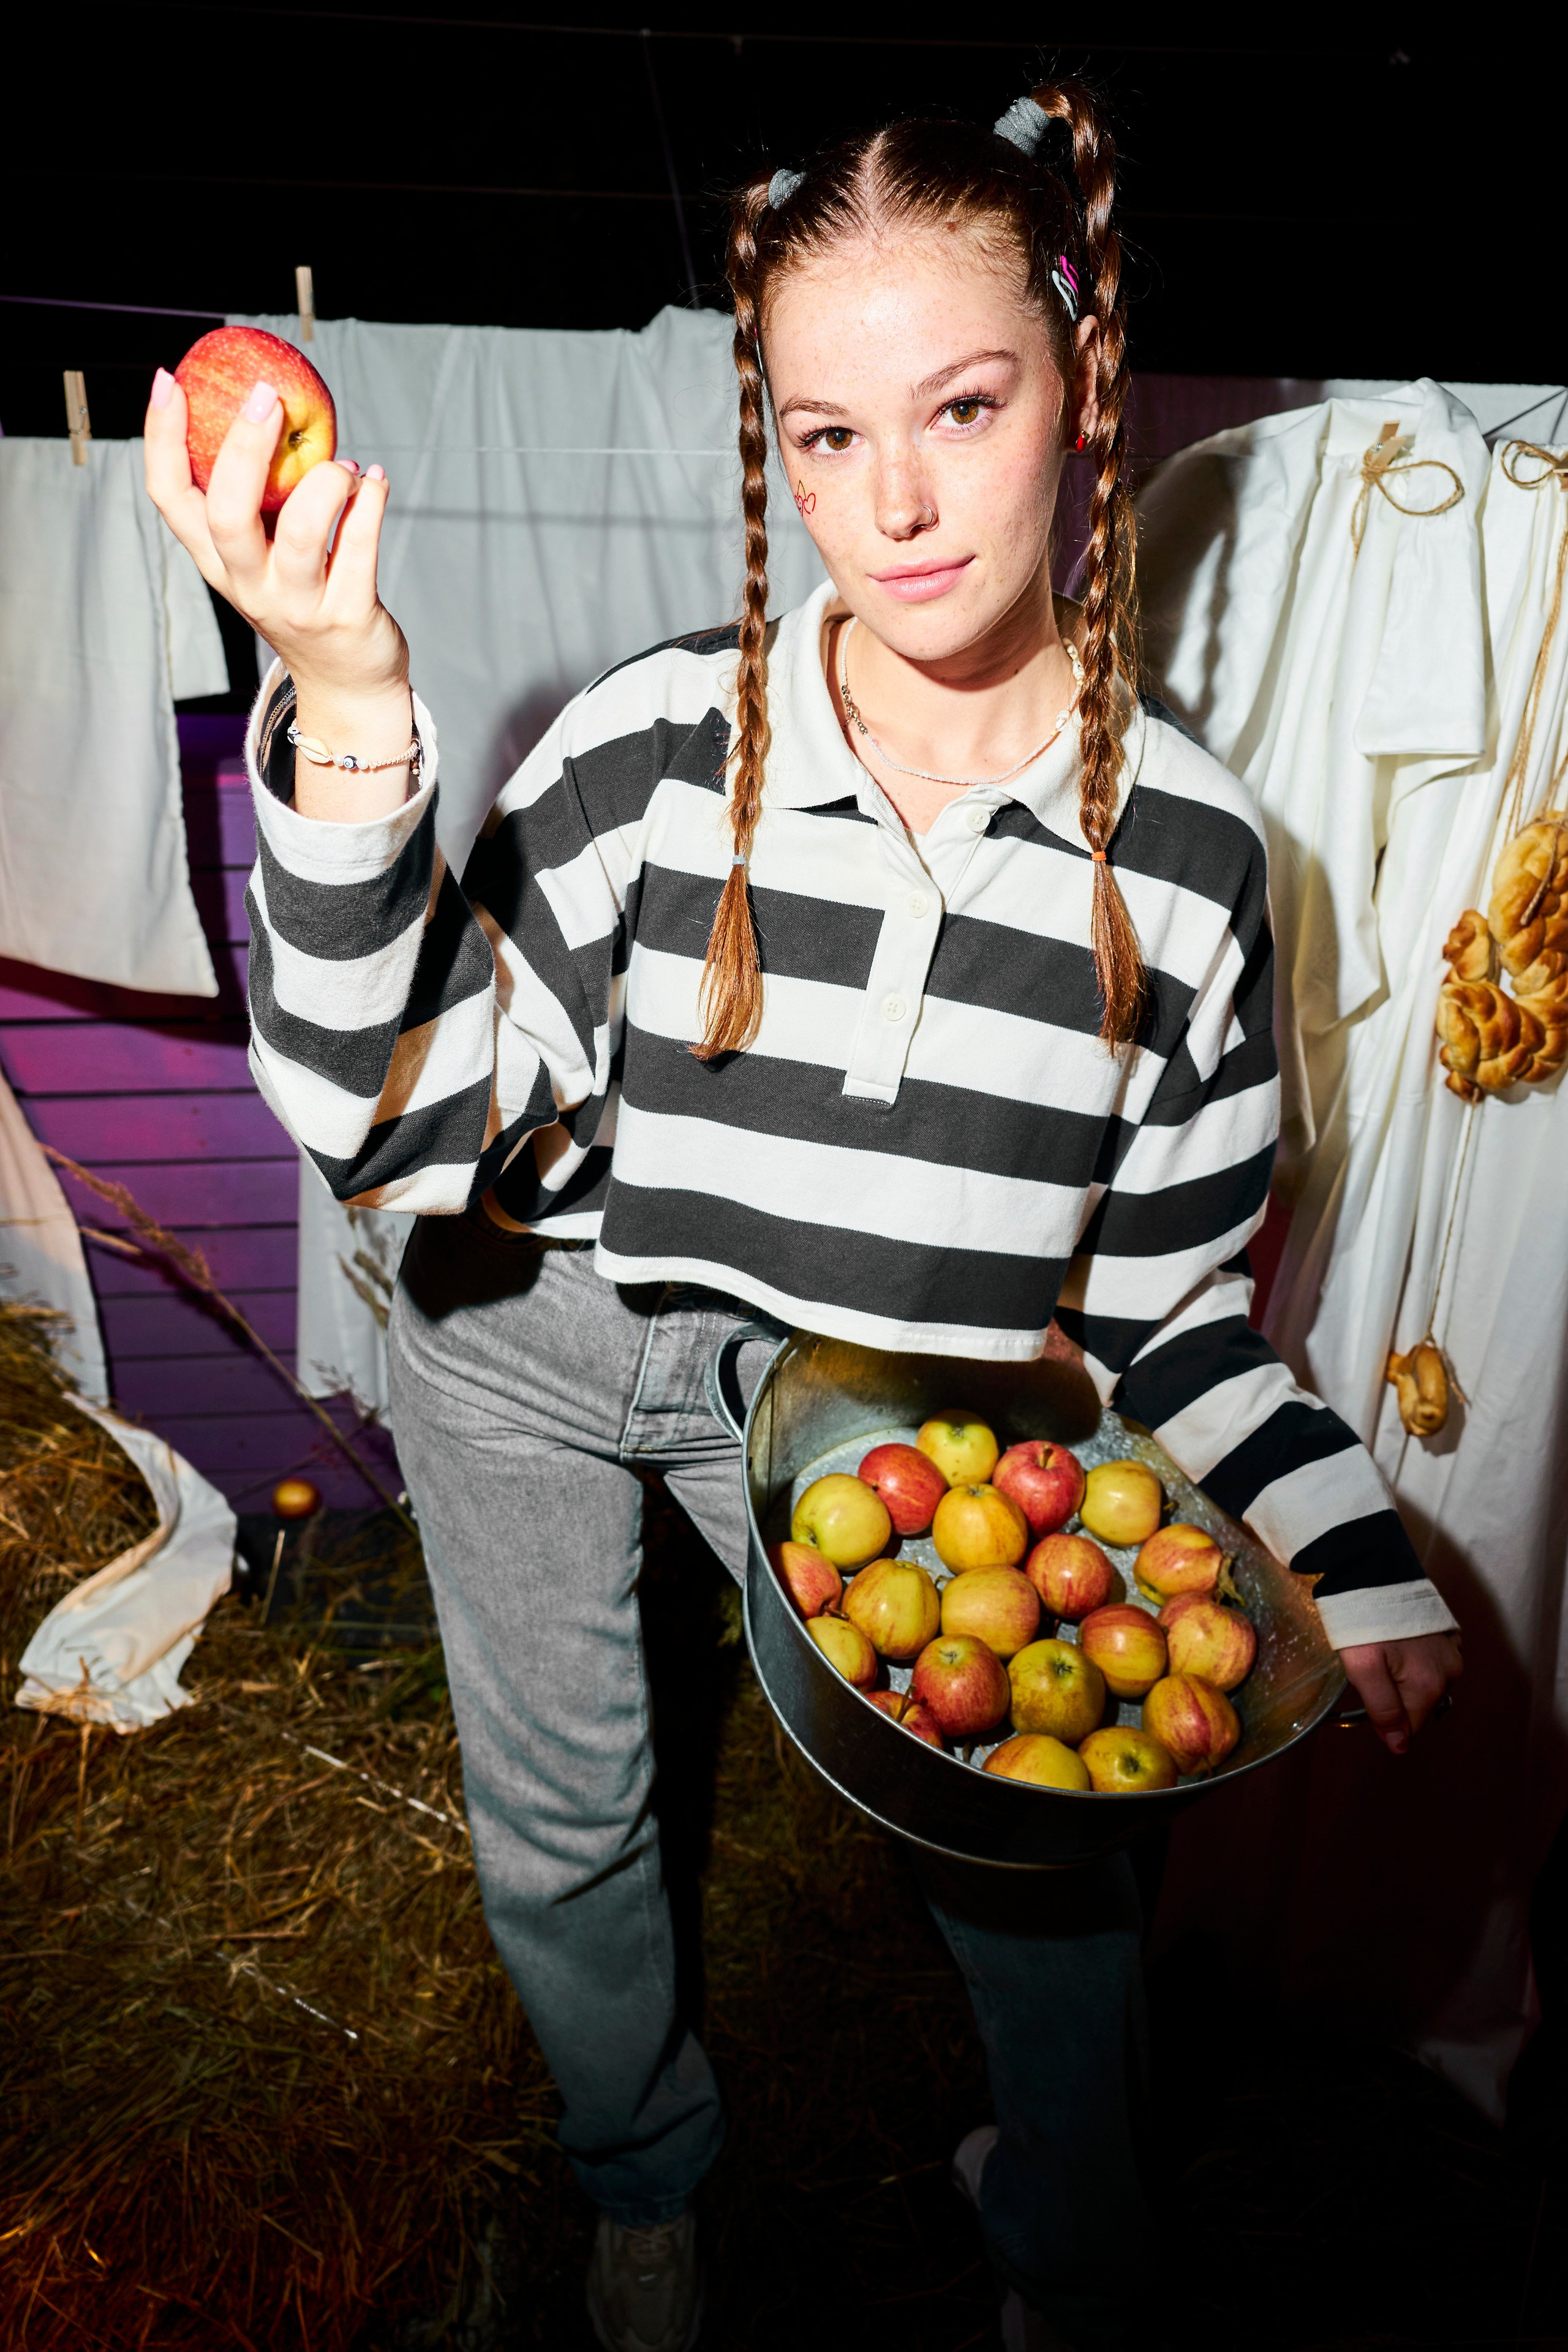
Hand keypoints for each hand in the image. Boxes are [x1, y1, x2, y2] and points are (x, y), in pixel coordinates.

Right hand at [145, 367, 411, 816]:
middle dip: (244, 447)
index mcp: (218, 563)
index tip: (167, 382)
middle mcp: (250, 586)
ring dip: (328, 482)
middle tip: (267, 397)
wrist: (345, 684)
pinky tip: (375, 482)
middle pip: (227, 513)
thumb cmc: (304, 602)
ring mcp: (299, 605)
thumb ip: (257, 501)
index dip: (160, 439)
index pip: (170, 499)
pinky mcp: (348, 616)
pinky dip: (371, 503)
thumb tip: (263, 409)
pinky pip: (361, 547)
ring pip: (303, 533)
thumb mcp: (263, 557)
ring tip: (346, 467)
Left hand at [1339, 1631, 1461, 1755]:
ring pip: (1426, 1682)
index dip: (1384, 1718)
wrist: (1373, 1570)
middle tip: (1374, 1664)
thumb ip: (1383, 1710)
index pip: (1409, 1727)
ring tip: (1385, 1648)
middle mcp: (1450, 1672)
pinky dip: (1417, 1657)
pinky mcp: (1449, 1634)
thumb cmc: (1364, 1620)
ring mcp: (1453, 1651)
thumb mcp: (1363, 1669)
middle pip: (1419, 1704)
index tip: (1367, 1693)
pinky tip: (1399, 1639)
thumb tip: (1399, 1747)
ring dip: (1406, 1675)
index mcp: (1429, 1685)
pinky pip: (1433, 1660)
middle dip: (1395, 1694)